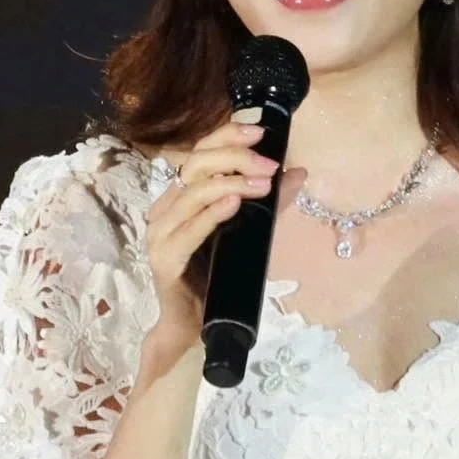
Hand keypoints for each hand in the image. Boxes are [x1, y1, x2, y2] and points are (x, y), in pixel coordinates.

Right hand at [142, 117, 278, 354]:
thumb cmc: (219, 278)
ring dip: (230, 183)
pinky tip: (233, 204)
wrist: (196, 326)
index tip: (260, 132)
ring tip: (262, 184)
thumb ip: (270, 203)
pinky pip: (188, 231)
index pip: (199, 153)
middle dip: (235, 157)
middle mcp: (166, 209)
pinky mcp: (164, 259)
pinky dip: (211, 214)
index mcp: (180, 197)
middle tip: (269, 165)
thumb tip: (298, 172)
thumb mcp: (250, 233)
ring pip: (193, 194)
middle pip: (195, 165)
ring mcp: (161, 234)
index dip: (227, 135)